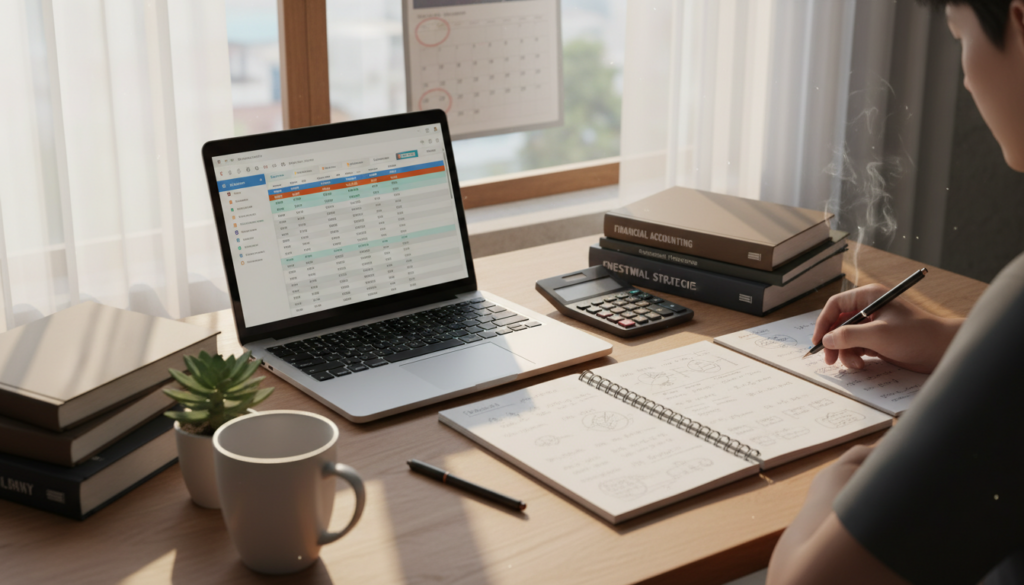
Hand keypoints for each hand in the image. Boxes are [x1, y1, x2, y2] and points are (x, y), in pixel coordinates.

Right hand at [811, 284, 961, 373]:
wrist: (942, 350)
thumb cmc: (916, 335)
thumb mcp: (879, 335)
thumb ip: (849, 336)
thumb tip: (826, 340)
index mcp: (870, 297)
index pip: (836, 305)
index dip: (823, 322)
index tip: (818, 341)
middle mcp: (870, 308)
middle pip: (838, 323)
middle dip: (833, 342)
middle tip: (830, 360)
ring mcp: (874, 325)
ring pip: (846, 338)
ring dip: (846, 352)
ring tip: (855, 365)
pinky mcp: (879, 340)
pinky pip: (857, 347)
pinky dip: (855, 357)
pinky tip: (863, 365)